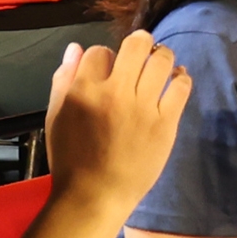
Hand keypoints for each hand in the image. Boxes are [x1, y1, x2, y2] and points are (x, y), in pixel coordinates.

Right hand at [44, 31, 191, 219]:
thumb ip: (64, 79)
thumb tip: (75, 48)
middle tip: (141, 49)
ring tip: (160, 62)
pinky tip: (176, 79)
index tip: (109, 66)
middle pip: (136, 46)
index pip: (99, 51)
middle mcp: (115, 93)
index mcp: (84, 91)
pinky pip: (181, 87)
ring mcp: (143, 107)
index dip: (104, 55)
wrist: (95, 195)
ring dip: (162, 56)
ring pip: (162, 61)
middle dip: (139, 42)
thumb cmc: (71, 158)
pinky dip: (181, 77)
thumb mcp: (56, 116)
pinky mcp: (166, 123)